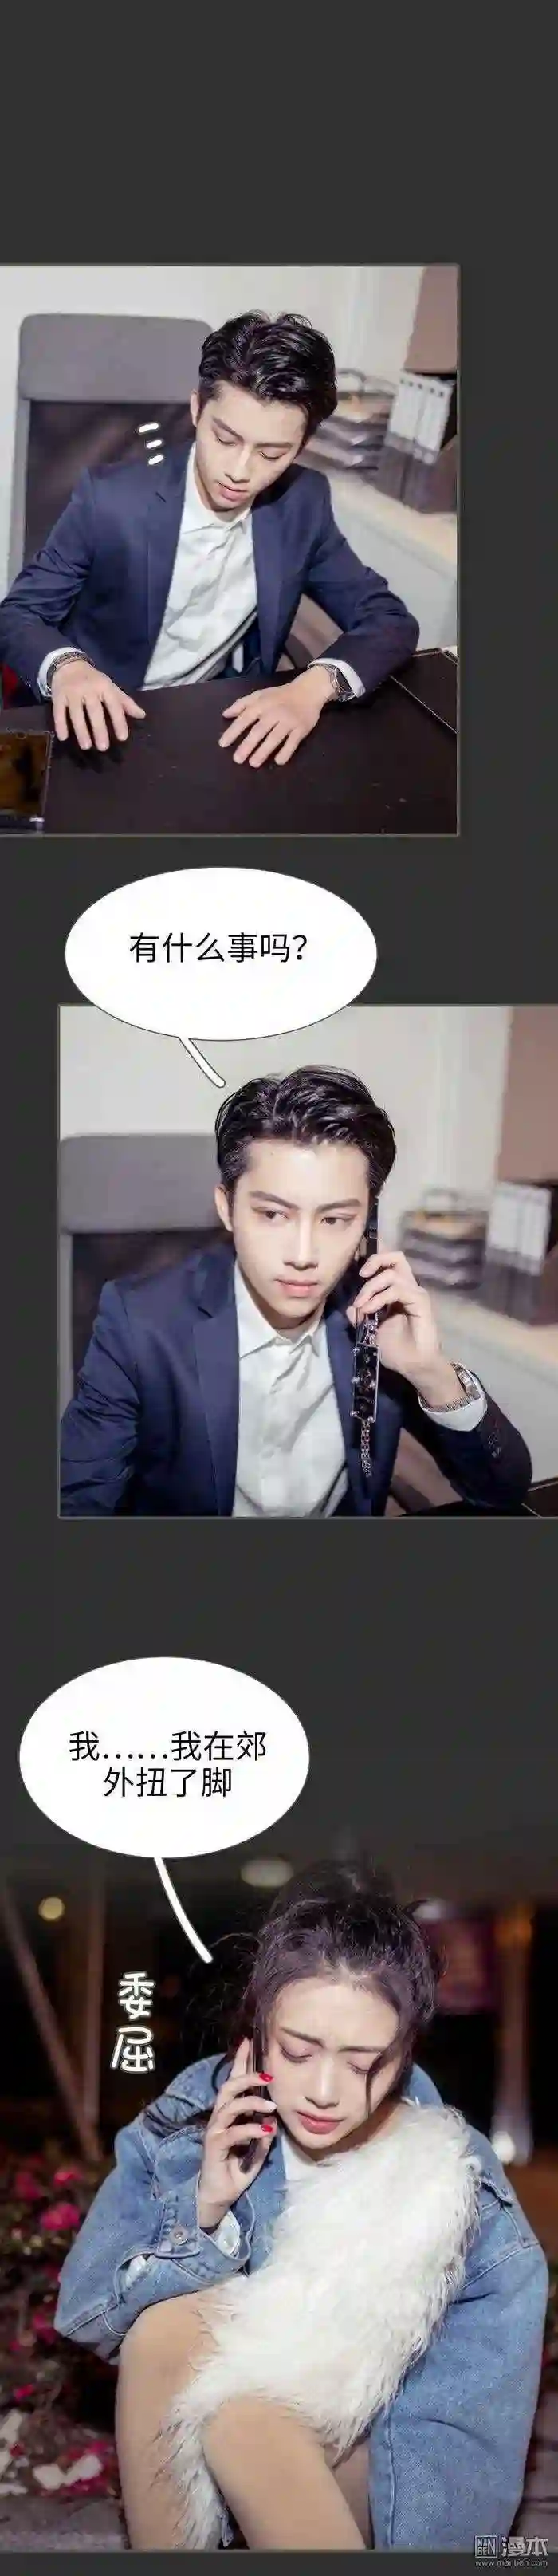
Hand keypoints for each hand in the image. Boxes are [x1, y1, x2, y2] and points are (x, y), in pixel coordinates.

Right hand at [51, 658, 144, 752]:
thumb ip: (125, 702)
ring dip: (81, 730)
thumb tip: (142, 715)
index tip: (122, 738)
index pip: (114, 705)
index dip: (119, 721)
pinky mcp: (58, 695)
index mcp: (104, 686)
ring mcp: (72, 692)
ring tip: (86, 746)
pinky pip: (58, 711)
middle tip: (103, 748)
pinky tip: (63, 737)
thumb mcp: (110, 687)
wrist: (68, 664)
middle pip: (94, 711)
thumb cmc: (94, 680)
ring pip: (76, 713)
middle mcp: (88, 688)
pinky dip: (60, 724)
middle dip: (99, 729)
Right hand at [197, 2039, 275, 2231]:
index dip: (240, 2062)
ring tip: (271, 2106)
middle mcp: (219, 2118)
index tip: (249, 2041)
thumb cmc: (236, 2171)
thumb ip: (264, 2135)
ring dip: (252, 2102)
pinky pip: (233, 2132)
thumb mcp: (257, 2151)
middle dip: (246, 2076)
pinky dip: (251, 2129)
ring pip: (230, 2106)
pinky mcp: (215, 2146)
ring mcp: (215, 2131)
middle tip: (267, 2074)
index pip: (233, 2082)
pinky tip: (266, 2130)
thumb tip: (274, 2122)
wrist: (219, 2196)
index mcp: (229, 2115)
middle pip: (229, 2088)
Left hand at [218, 665, 333, 767]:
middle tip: (237, 759)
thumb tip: (225, 714)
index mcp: (262, 704)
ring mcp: (289, 721)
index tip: (223, 744)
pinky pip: (293, 742)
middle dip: (247, 745)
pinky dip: (286, 751)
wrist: (309, 690)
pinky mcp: (301, 728)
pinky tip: (278, 761)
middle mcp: (274, 712)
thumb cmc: (280, 695)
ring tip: (253, 763)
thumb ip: (242, 704)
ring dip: (263, 751)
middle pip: (259, 730)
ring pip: (274, 737)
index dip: (233, 731)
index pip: (245, 718)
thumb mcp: (260, 695)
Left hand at [346, 1243, 462, 1406]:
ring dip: (370, 1288)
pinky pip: (398, 1290)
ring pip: (391, 1274)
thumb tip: (350, 1307)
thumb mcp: (370, 1331)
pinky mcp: (421, 1302)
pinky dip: (379, 1298)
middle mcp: (407, 1288)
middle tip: (361, 1276)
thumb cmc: (396, 1350)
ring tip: (361, 1306)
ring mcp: (415, 1294)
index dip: (373, 1261)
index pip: (389, 1264)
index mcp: (397, 1291)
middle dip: (375, 1261)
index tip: (358, 1273)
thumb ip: (360, 1317)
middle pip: (396, 1257)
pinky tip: (369, 1310)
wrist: (413, 1366)